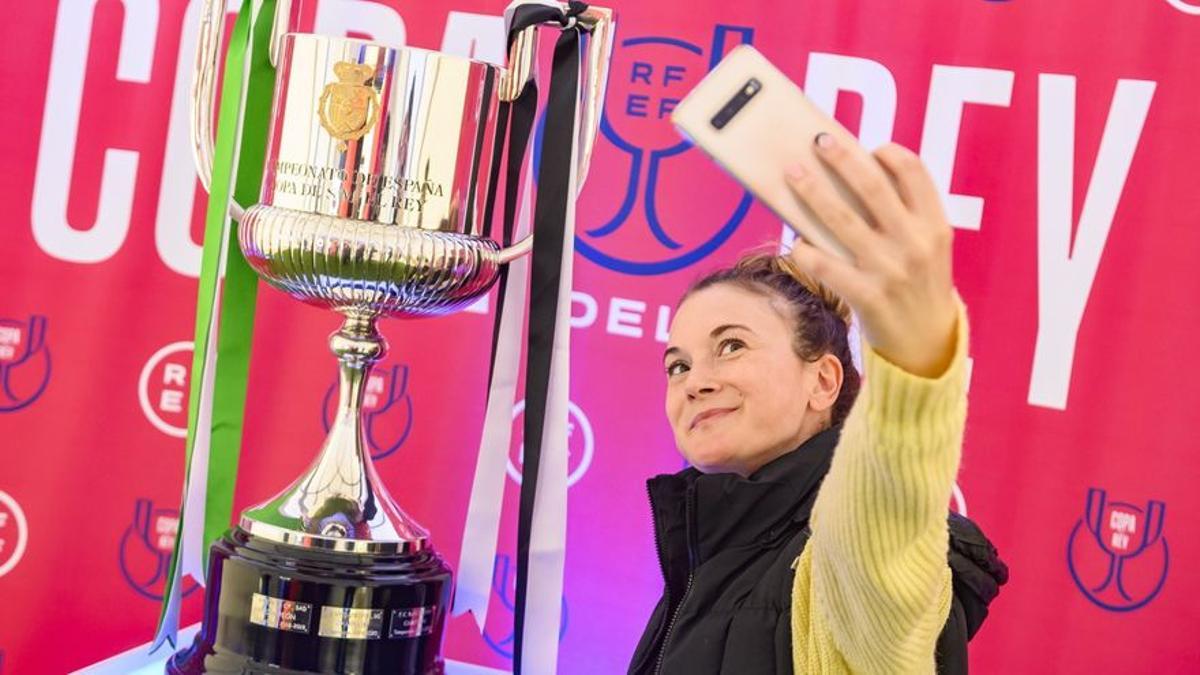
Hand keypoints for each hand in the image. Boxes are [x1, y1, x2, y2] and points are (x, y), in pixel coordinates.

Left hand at [785, 134, 957, 377]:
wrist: (928, 343)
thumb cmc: (919, 286)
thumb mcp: (926, 248)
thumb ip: (902, 216)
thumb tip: (851, 178)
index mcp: (934, 225)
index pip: (914, 173)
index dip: (889, 154)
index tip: (869, 147)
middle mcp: (914, 243)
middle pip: (872, 187)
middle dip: (841, 159)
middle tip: (818, 141)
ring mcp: (890, 269)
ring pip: (841, 219)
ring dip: (812, 192)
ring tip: (792, 173)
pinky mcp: (867, 295)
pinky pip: (827, 265)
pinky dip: (807, 251)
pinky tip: (794, 242)